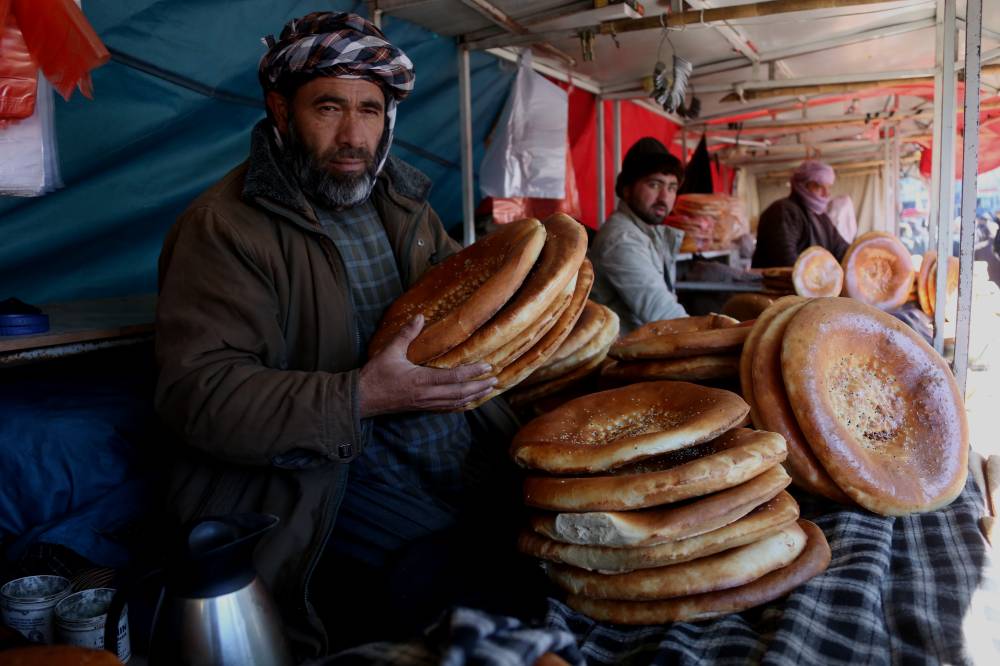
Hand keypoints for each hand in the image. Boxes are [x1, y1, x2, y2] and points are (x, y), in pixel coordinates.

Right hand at [359, 315, 497, 416]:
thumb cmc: (375, 375)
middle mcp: (426, 395)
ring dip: (473, 396)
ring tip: (488, 390)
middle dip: (479, 386)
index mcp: (421, 380)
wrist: (362, 399)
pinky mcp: (421, 408)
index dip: (472, 372)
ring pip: (455, 403)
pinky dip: (460, 405)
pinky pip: (446, 408)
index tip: (488, 366)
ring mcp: (425, 404)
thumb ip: (406, 334)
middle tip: (495, 379)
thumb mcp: (389, 351)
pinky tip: (468, 402)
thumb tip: (420, 316)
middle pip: (460, 393)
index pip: (453, 377)